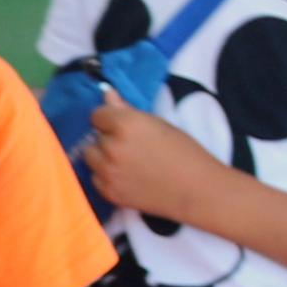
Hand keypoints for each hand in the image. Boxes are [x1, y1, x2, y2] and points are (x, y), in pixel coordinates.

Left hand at [82, 97, 234, 227]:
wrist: (195, 190)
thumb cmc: (183, 152)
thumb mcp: (157, 124)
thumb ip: (127, 109)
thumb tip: (107, 94)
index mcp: (125, 124)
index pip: (97, 115)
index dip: (110, 119)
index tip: (122, 126)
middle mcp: (112, 147)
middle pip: (93, 137)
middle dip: (106, 139)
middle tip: (130, 146)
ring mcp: (108, 172)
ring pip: (90, 158)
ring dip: (102, 157)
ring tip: (127, 162)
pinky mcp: (109, 193)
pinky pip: (95, 179)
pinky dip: (105, 176)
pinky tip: (126, 177)